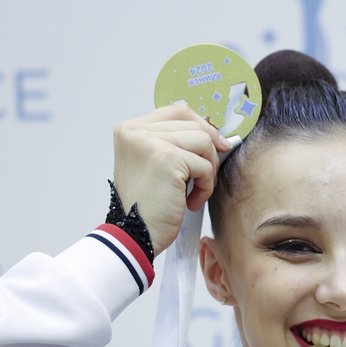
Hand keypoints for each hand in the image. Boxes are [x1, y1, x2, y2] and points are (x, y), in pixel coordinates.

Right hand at [112, 104, 230, 254]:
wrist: (134, 235)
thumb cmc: (146, 207)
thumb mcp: (154, 165)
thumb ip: (173, 144)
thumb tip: (215, 135)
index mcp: (129, 129)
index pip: (178, 111)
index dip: (202, 127)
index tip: (216, 147)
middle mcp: (136, 130)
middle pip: (194, 124)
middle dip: (208, 153)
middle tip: (204, 179)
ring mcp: (150, 142)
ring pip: (204, 141)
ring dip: (208, 170)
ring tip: (195, 192)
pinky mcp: (167, 158)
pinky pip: (204, 165)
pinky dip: (206, 186)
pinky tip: (191, 201)